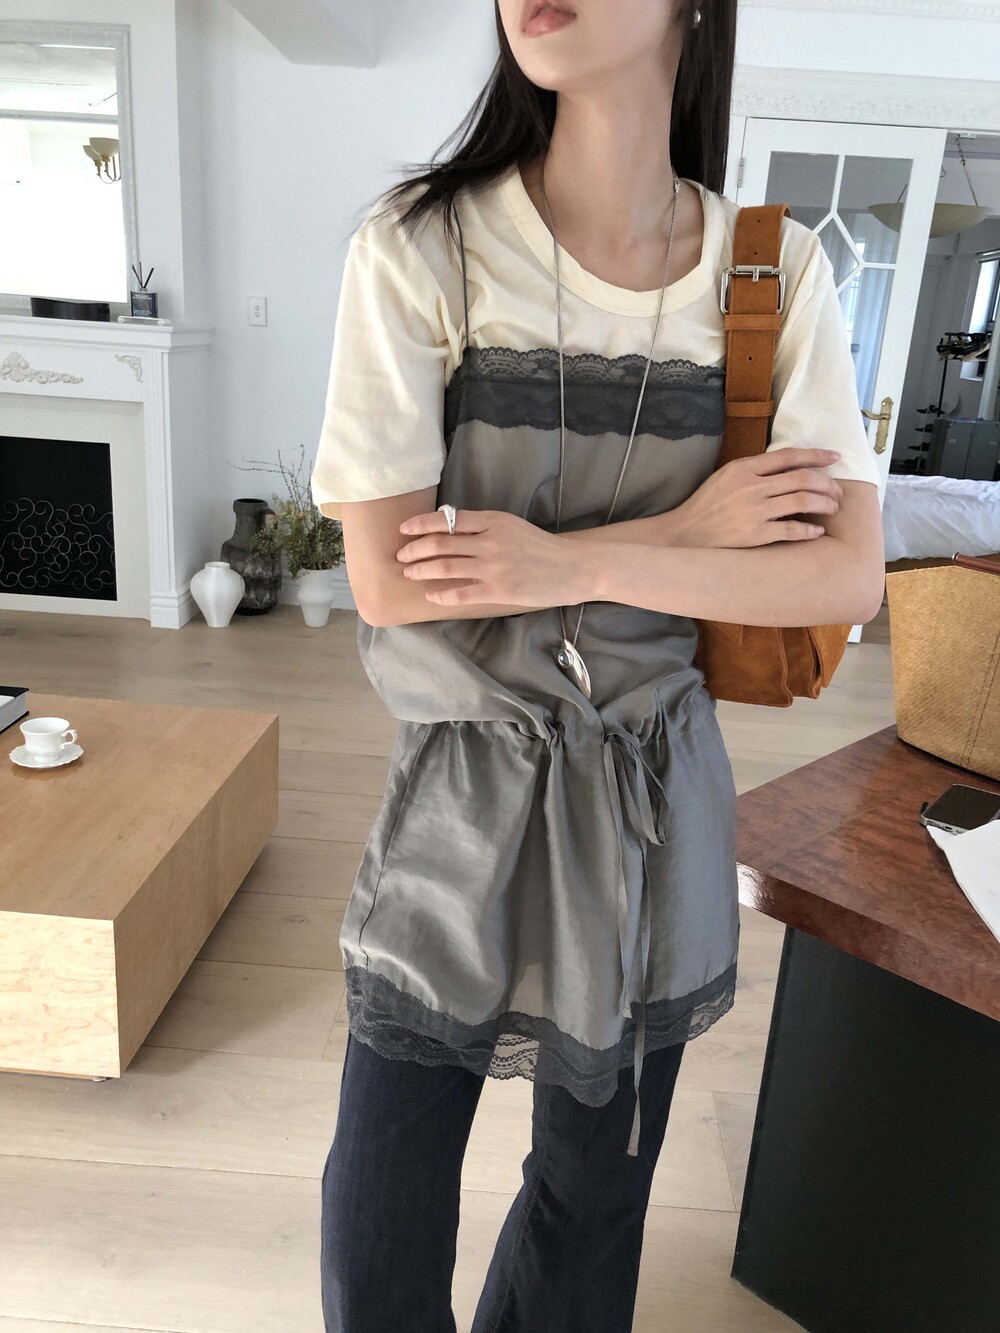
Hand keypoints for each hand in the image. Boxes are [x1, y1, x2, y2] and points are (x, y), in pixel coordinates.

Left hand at [396, 508, 588, 608]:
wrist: (572, 567)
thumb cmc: (541, 547)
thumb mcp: (512, 526)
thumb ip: (483, 526)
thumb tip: (449, 530)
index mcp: (493, 521)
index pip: (447, 520)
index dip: (421, 524)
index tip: (404, 529)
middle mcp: (490, 542)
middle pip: (440, 544)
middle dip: (414, 550)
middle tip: (400, 555)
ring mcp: (493, 567)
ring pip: (445, 567)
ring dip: (421, 570)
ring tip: (408, 573)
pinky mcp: (498, 590)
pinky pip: (461, 593)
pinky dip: (441, 594)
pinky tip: (431, 595)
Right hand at [672, 447, 844, 548]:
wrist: (685, 533)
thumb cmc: (707, 505)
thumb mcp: (726, 476)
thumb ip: (754, 470)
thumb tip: (788, 467)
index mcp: (744, 468)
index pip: (789, 456)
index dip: (816, 455)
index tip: (835, 457)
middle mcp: (752, 487)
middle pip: (802, 478)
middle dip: (827, 484)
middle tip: (838, 492)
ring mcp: (754, 511)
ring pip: (802, 501)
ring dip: (824, 504)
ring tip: (832, 508)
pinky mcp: (755, 535)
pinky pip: (792, 530)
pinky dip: (810, 530)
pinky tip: (818, 531)